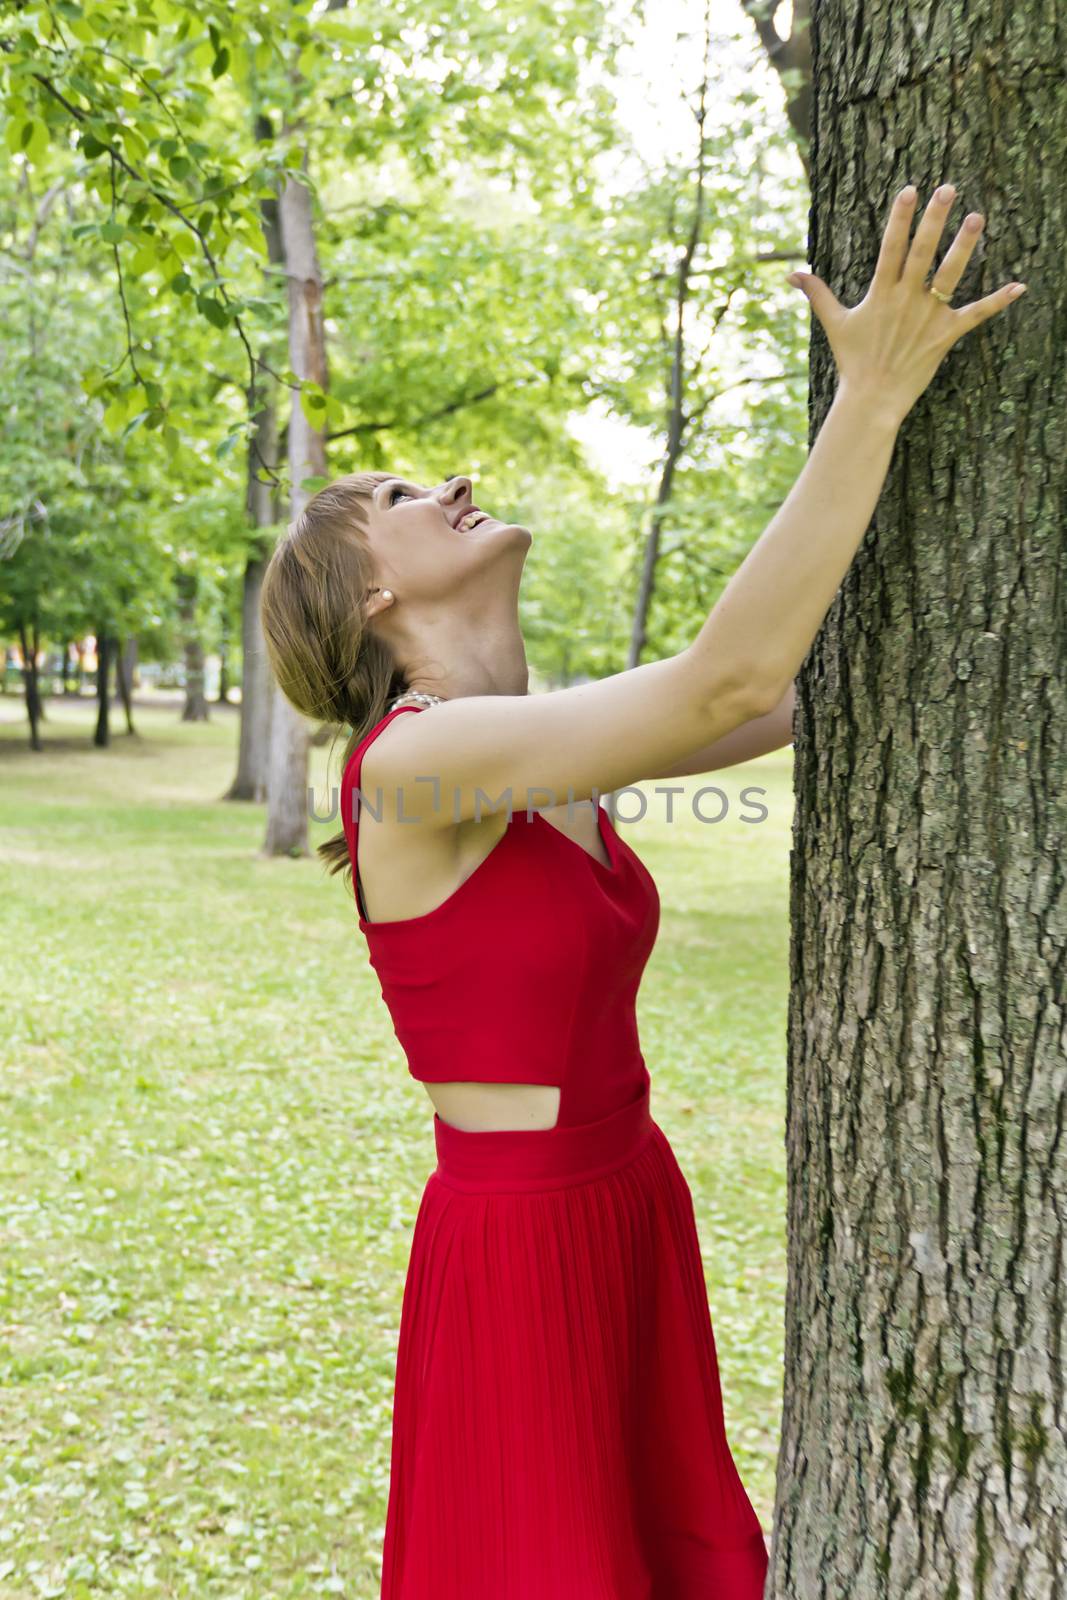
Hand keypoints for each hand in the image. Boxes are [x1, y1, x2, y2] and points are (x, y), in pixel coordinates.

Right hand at [787, 183, 1026, 423]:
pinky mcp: (945, 335)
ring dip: (964, 246)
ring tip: (977, 217)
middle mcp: (905, 300)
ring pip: (949, 274)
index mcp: (880, 293)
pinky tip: (1019, 287)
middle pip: (922, 252)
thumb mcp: (833, 324)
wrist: (872, 399)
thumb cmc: (853, 361)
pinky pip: (975, 315)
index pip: (890, 247)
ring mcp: (927, 317)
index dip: (900, 218)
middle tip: (948, 189)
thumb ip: (817, 294)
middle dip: (934, 219)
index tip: (910, 190)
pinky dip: (997, 302)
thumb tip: (791, 274)